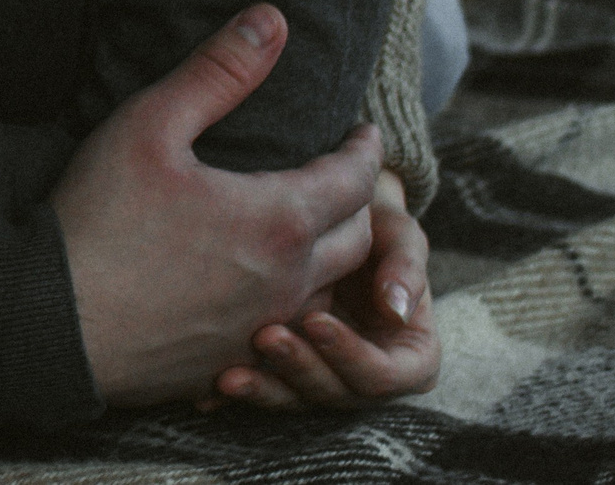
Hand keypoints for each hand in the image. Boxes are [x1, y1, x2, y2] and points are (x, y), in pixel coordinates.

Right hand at [55, 5, 384, 407]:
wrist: (52, 320)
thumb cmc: (99, 218)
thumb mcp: (150, 124)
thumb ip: (218, 71)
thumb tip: (272, 18)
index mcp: (278, 219)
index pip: (355, 180)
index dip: (365, 151)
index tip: (364, 134)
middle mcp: (287, 282)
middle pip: (358, 241)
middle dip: (362, 203)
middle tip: (347, 178)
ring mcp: (262, 330)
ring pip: (330, 293)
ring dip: (334, 259)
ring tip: (314, 231)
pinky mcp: (234, 364)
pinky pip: (289, 334)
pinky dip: (295, 305)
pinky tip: (267, 290)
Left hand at [207, 167, 440, 408]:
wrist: (332, 217)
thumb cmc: (375, 223)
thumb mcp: (399, 234)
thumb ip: (405, 267)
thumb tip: (396, 310)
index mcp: (408, 357)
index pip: (384, 375)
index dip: (351, 354)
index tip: (316, 320)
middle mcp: (366, 374)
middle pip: (336, 392)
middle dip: (300, 367)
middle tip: (266, 335)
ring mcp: (324, 375)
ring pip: (296, 398)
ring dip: (264, 387)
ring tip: (228, 372)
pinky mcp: (285, 371)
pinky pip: (262, 387)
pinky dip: (236, 390)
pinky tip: (206, 386)